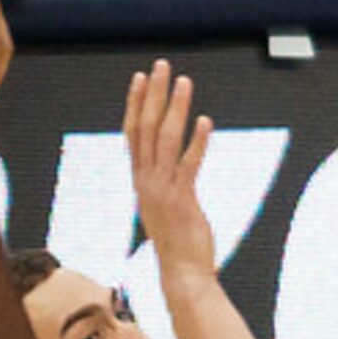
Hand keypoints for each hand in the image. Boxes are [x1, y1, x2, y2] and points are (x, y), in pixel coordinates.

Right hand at [124, 62, 217, 278]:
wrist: (181, 272)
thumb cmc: (178, 238)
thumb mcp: (166, 202)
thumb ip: (165, 180)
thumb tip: (172, 162)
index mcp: (141, 179)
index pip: (132, 132)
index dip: (136, 103)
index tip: (141, 77)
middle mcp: (146, 180)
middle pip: (144, 128)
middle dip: (154, 94)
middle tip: (161, 65)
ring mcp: (162, 189)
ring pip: (164, 140)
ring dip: (175, 108)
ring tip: (184, 81)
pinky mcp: (182, 200)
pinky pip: (188, 165)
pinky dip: (196, 142)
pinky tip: (204, 121)